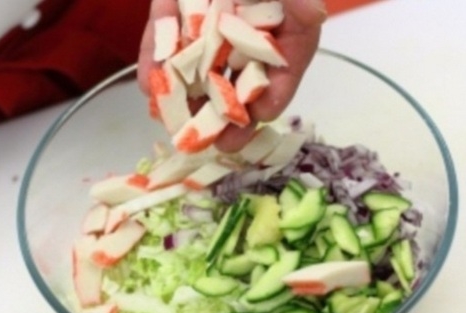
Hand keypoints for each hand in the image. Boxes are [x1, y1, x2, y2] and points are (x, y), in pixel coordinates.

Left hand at [138, 0, 325, 151]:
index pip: (283, 70)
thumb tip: (313, 15)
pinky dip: (156, 68)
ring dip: (187, 101)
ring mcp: (205, 34)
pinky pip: (163, 49)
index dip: (274, 96)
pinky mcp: (173, 24)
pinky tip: (152, 87)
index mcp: (278, 29)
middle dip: (229, 117)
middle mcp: (242, 37)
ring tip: (179, 125)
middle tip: (219, 144)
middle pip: (238, 85)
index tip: (260, 116)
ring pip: (197, 75)